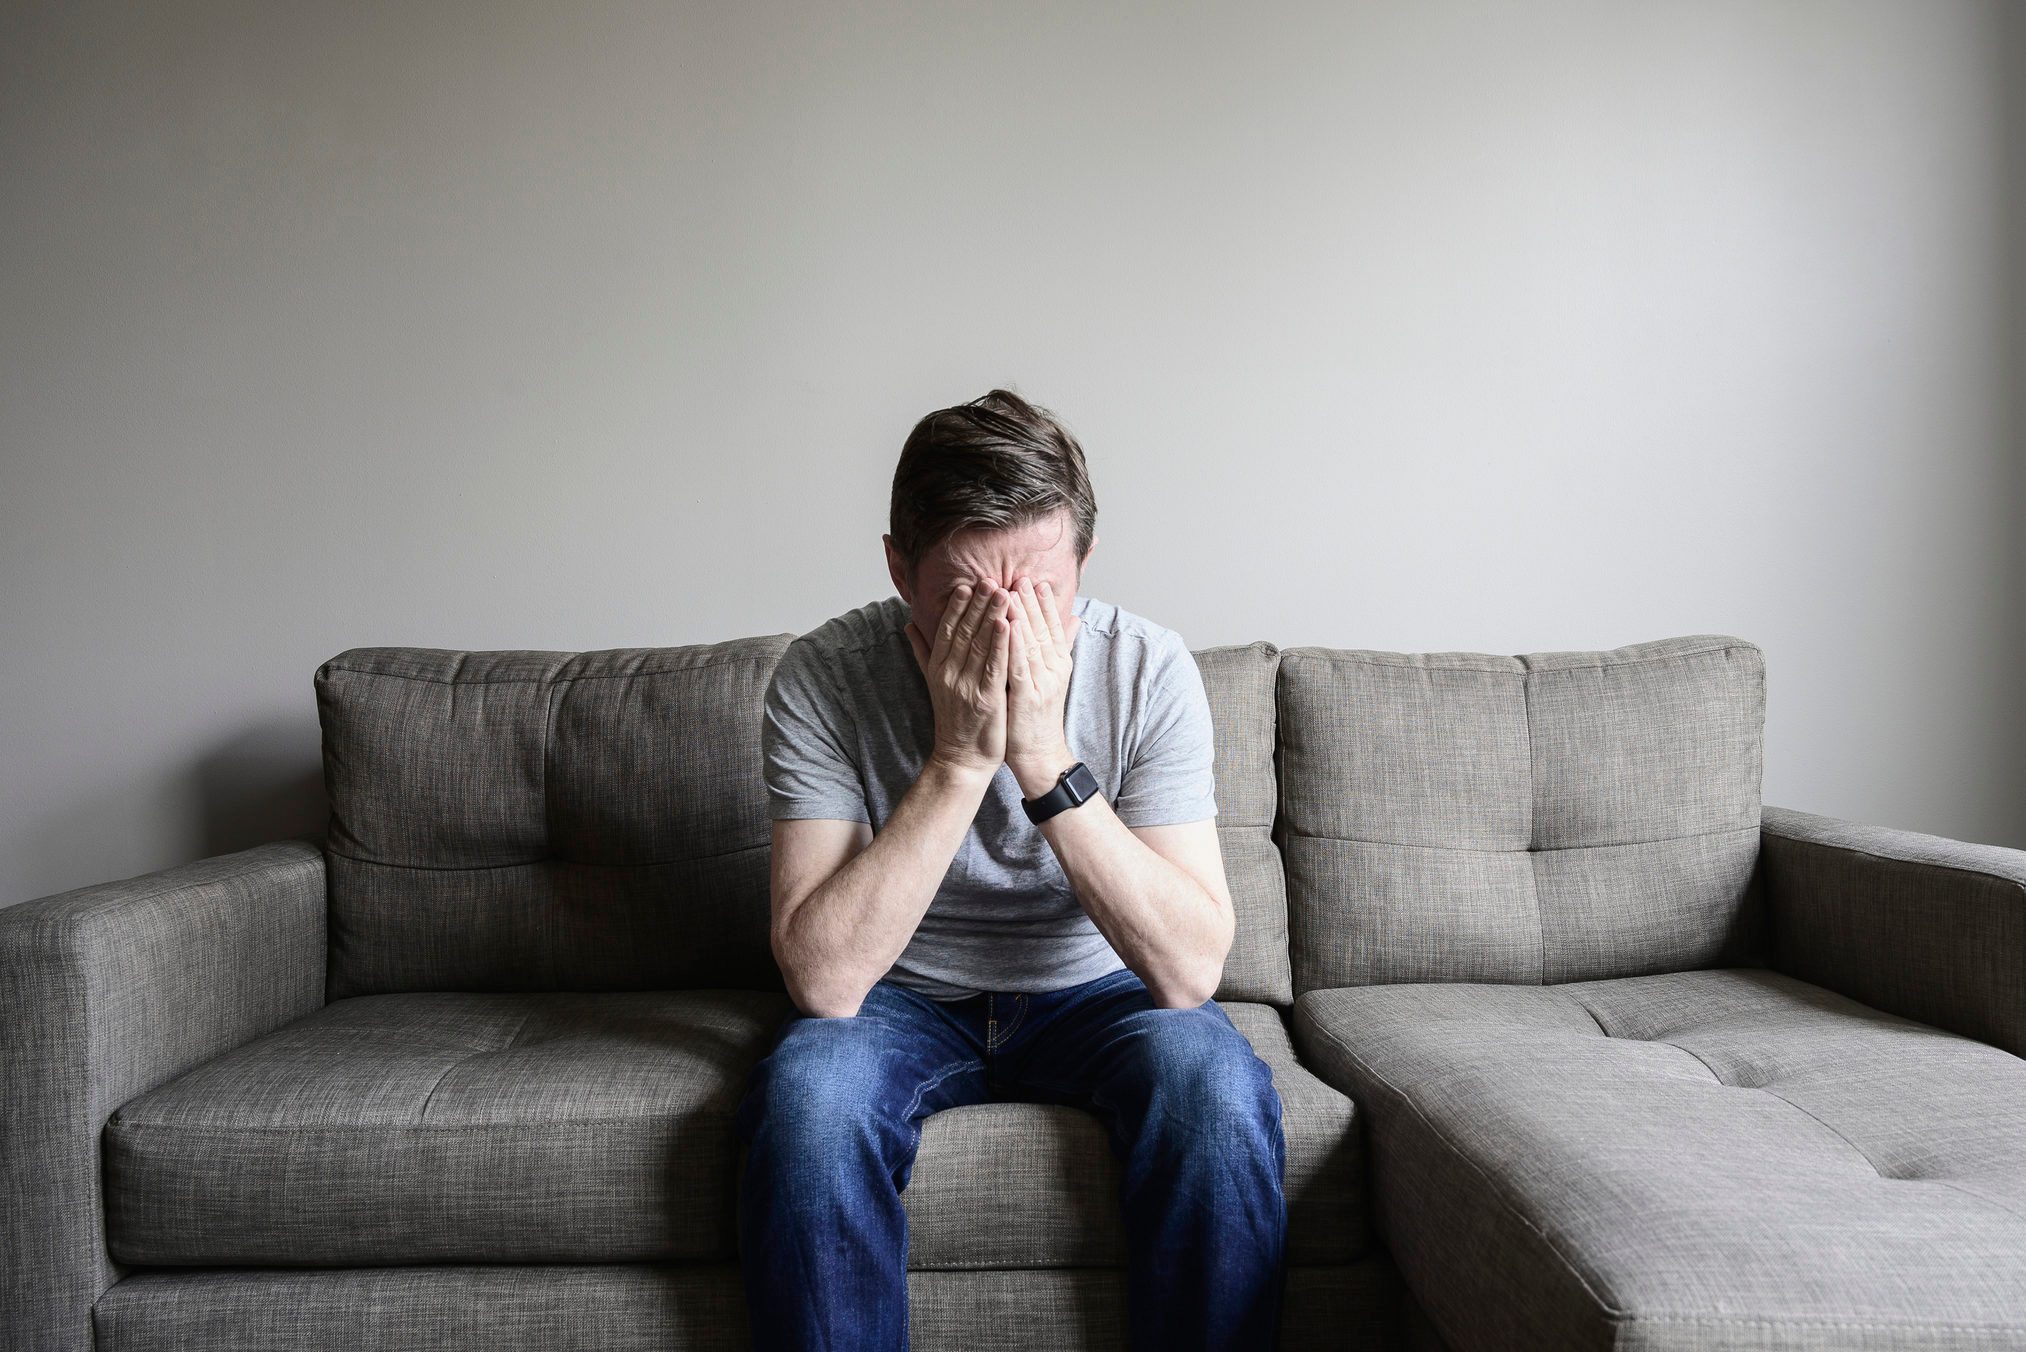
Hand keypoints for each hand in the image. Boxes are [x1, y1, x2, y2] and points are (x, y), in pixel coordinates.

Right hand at [905, 580, 1012, 778]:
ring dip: (992, 616)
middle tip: (989, 579)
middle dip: (977, 604)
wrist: (961, 758)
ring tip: (1003, 592)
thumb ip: (922, 651)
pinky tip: (1008, 625)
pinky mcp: (987, 699)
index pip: (948, 630)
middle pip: (965, 632)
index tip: (967, 585)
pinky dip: (1002, 644)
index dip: (957, 607)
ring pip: (980, 645)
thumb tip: (908, 624)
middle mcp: (950, 674)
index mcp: (939, 668)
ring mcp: (967, 687)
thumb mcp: (934, 682)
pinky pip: (994, 666)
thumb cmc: (953, 719)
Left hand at [1004, 576, 1082, 796]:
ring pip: (1031, 643)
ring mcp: (1043, 682)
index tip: (1035, 580)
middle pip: (1043, 629)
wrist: (1039, 754)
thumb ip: (1060, 646)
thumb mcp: (1051, 677)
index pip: (1053, 626)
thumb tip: (1074, 618)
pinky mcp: (1028, 696)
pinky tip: (1007, 625)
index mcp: (1059, 663)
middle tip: (1020, 577)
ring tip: (1010, 592)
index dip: (1043, 603)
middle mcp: (1055, 669)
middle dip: (1030, 602)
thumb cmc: (1037, 715)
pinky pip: (1020, 665)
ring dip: (1021, 616)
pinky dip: (1014, 644)